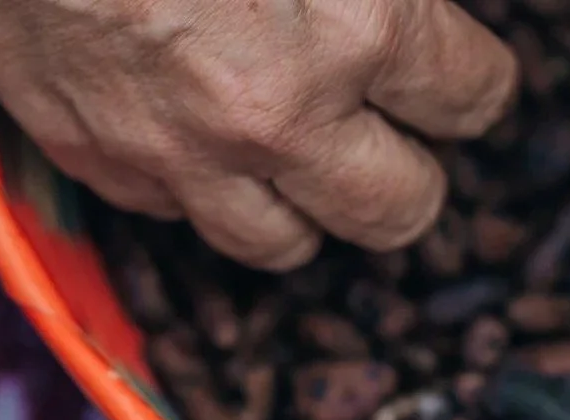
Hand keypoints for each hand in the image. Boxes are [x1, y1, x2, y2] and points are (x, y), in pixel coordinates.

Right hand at [0, 0, 516, 269]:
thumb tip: (404, 1)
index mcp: (359, 25)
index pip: (471, 98)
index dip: (473, 81)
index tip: (458, 70)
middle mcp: (279, 116)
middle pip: (397, 210)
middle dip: (410, 174)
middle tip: (398, 134)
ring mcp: (180, 155)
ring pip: (285, 245)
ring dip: (306, 204)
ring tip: (301, 155)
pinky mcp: (96, 161)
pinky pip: (176, 217)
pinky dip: (199, 188)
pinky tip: (196, 132)